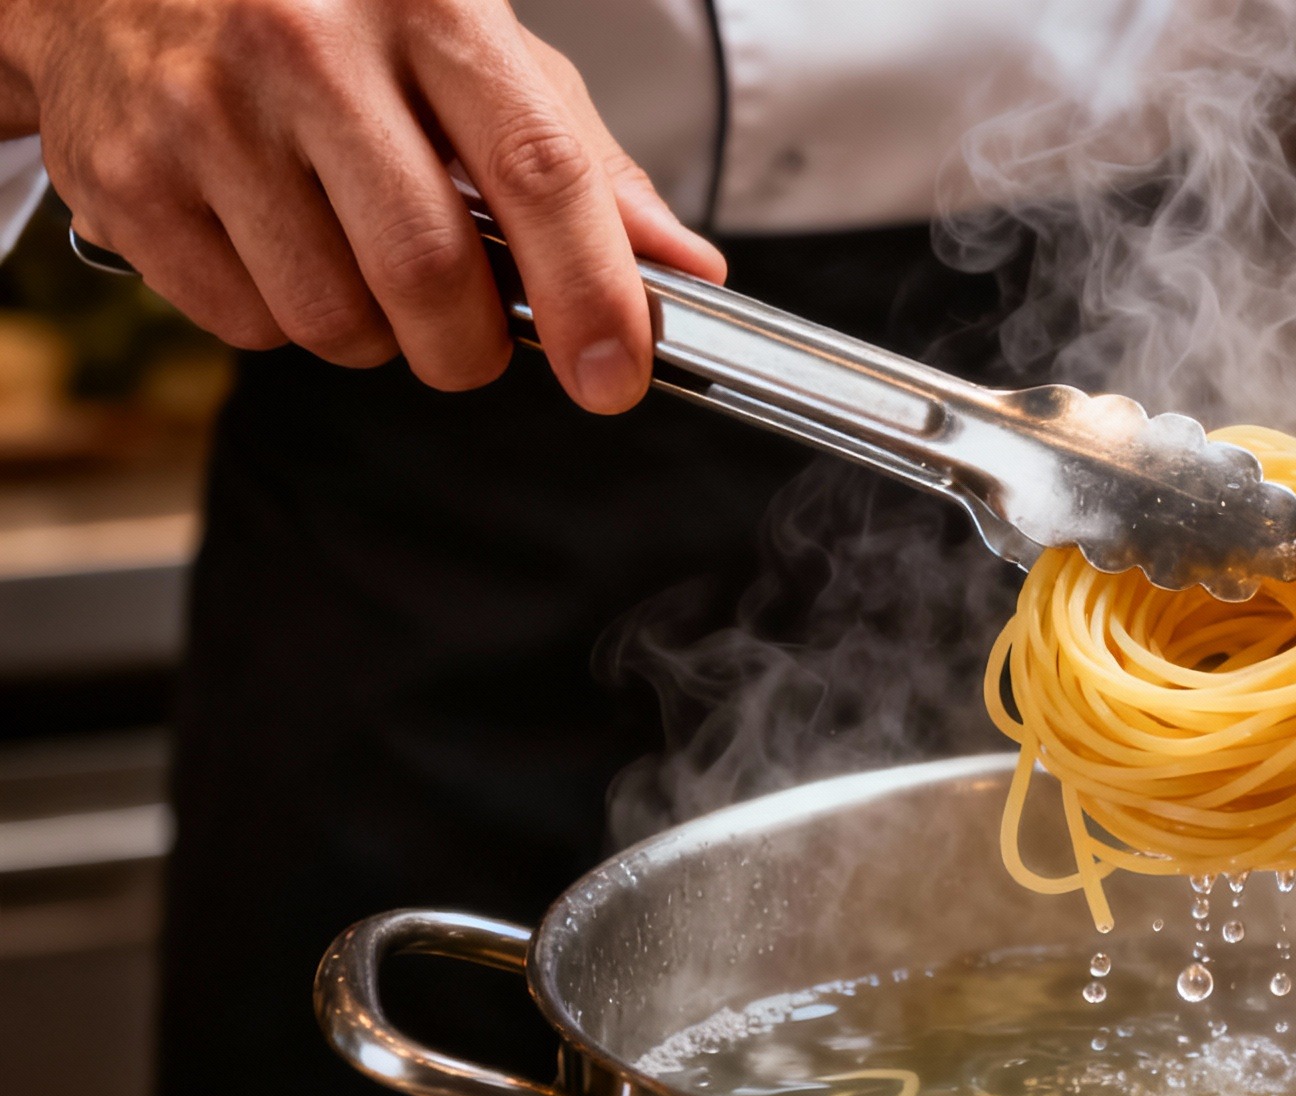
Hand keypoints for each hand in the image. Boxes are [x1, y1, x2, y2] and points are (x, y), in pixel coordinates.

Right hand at [0, 0, 724, 412]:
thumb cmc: (320, 7)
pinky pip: (245, 323)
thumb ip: (578, 156)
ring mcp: (206, 108)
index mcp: (424, 1)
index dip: (592, 293)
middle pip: (430, 272)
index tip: (616, 372)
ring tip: (354, 256)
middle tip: (474, 337)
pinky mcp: (127, 175)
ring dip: (373, 332)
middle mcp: (308, 42)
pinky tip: (270, 238)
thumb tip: (682, 267)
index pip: (538, 171)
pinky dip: (280, 317)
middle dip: (471, 347)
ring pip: (334, 317)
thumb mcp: (466, 43)